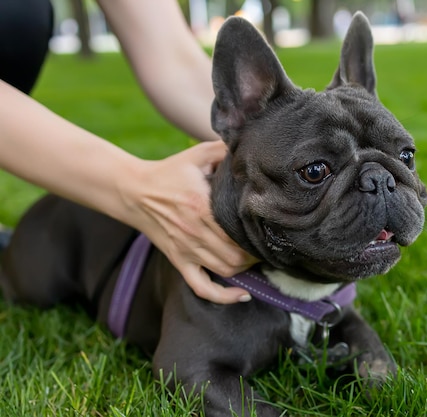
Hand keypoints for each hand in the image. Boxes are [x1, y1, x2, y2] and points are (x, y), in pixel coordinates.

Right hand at [120, 141, 256, 302]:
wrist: (134, 190)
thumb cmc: (170, 172)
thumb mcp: (197, 155)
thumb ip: (224, 149)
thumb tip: (251, 146)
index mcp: (202, 207)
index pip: (239, 231)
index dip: (260, 234)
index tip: (273, 230)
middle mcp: (195, 232)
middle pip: (237, 256)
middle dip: (258, 254)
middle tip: (269, 245)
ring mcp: (186, 250)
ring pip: (225, 271)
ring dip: (246, 270)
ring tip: (258, 259)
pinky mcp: (179, 260)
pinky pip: (201, 287)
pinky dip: (222, 296)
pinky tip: (241, 295)